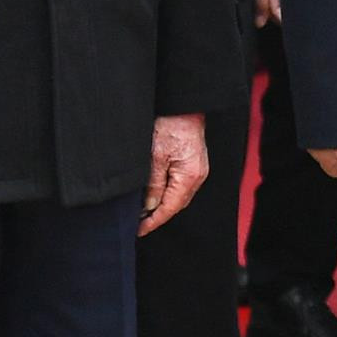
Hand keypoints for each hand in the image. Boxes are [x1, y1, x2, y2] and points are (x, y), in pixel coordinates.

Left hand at [142, 113, 210, 233]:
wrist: (182, 106)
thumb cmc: (170, 125)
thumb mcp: (154, 156)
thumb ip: (153, 184)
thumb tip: (149, 206)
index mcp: (189, 176)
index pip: (170, 207)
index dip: (153, 221)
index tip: (139, 230)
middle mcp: (197, 176)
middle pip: (177, 204)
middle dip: (158, 216)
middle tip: (138, 224)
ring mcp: (198, 170)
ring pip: (179, 196)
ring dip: (162, 205)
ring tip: (143, 212)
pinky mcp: (194, 164)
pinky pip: (181, 186)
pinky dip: (168, 194)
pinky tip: (156, 194)